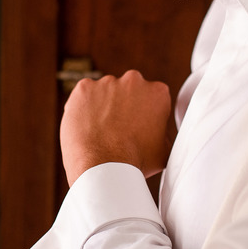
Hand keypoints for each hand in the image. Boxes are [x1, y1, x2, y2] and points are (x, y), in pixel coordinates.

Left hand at [60, 70, 172, 185]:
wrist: (105, 167)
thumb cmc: (136, 161)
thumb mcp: (164, 150)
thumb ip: (164, 134)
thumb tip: (161, 136)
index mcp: (157, 92)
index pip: (151, 97)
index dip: (145, 113)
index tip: (138, 126)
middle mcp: (134, 80)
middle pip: (128, 90)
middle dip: (124, 105)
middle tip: (119, 128)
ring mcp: (107, 82)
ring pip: (105, 92)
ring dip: (103, 106)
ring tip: (100, 131)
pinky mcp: (84, 88)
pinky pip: (83, 95)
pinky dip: (83, 107)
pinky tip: (86, 125)